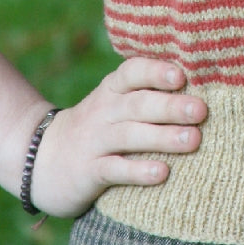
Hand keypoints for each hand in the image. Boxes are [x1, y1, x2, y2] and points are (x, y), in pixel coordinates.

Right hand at [28, 59, 206, 217]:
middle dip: (170, 106)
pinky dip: (139, 171)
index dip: (156, 72)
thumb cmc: (98, 124)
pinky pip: (115, 169)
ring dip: (163, 137)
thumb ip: (147, 91)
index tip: (182, 75)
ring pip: (130, 136)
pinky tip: (163, 172)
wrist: (42, 158)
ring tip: (194, 140)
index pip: (133, 71)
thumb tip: (201, 82)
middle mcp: (104, 110)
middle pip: (138, 104)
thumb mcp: (115, 101)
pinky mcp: (89, 171)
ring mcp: (95, 140)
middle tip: (200, 110)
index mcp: (113, 88)